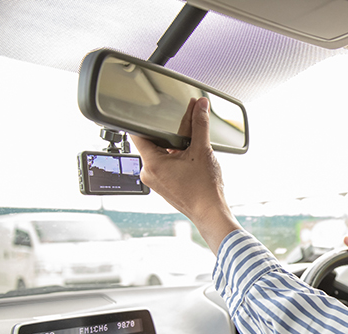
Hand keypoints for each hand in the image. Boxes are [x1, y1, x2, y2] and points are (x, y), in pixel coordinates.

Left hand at [132, 97, 240, 253]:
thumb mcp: (203, 150)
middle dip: (168, 134)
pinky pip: (164, 166)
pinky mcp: (163, 186)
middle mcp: (148, 173)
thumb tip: (200, 106)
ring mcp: (155, 181)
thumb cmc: (204, 189)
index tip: (155, 113)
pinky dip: (175, 159)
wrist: (210, 212)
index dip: (145, 120)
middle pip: (151, 142)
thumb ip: (200, 125)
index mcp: (152, 163)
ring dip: (173, 147)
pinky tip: (190, 161)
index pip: (137, 133)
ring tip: (190, 150)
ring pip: (159, 154)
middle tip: (185, 129)